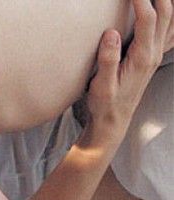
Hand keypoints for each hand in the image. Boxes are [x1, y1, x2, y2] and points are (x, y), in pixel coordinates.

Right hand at [80, 0, 172, 150]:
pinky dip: (169, 17)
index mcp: (142, 57)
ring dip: (166, 4)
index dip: (141, 0)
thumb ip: (108, 59)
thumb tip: (111, 33)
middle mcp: (153, 54)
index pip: (148, 19)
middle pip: (165, 14)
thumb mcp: (102, 85)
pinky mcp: (151, 57)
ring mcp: (155, 55)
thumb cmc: (105, 103)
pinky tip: (164, 12)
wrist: (114, 120)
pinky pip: (168, 32)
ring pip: (170, 21)